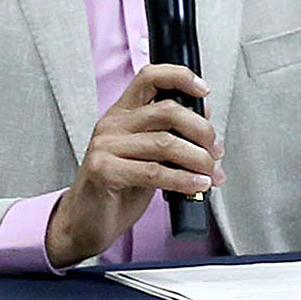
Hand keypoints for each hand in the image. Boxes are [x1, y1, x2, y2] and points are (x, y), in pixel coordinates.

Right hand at [48, 64, 218, 268]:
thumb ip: (169, 136)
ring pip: (165, 143)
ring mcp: (105, 146)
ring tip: (210, 173)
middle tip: (215, 151)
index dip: (179, 77)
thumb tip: (205, 122)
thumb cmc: (117, 190)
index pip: (149, 77)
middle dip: (202, 131)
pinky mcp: (104, 171)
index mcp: (122, 114)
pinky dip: (183, 180)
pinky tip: (196, 186)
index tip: (203, 89)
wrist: (84, 222)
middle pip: (167, 111)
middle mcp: (112, 124)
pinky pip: (154, 172)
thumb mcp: (146, 156)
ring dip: (198, 160)